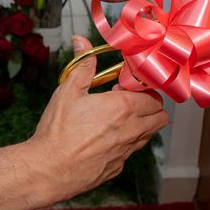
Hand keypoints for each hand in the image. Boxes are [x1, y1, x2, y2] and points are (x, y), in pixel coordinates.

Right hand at [27, 35, 168, 201]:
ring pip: (148, 135)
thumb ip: (82, 65)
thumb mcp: (68, 90)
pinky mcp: (117, 167)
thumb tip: (81, 41)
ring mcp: (126, 151)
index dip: (142, 88)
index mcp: (122, 108)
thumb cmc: (58, 130)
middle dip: (149, 106)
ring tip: (115, 118)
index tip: (125, 85)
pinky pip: (131, 151)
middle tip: (127, 100)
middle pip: (159, 117)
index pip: (153, 96)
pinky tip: (103, 137)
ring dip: (140, 124)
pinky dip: (125, 142)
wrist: (50, 169)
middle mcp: (131, 130)